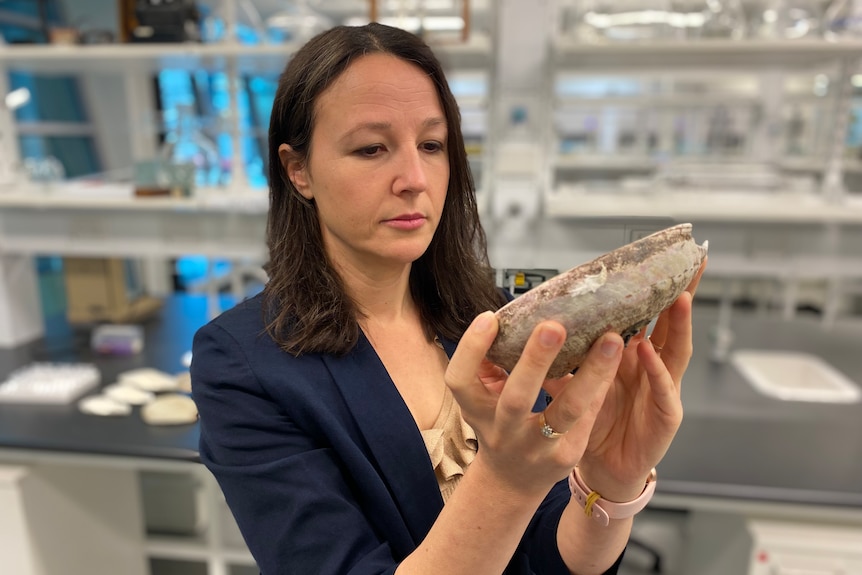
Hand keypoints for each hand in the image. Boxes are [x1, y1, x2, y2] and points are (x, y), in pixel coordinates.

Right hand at [445, 313, 624, 496]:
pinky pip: (588, 416)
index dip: (472, 349)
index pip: (461, 380)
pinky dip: (602, 385)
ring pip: (566, 411)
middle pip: (517, 399)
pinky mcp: (567, 455)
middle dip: (535, 361)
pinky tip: (616, 358)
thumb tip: (505, 320)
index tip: (490, 317)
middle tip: (554, 326)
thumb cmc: (498, 424)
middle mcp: (504, 431)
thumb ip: (488, 363)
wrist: (513, 481)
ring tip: (610, 340)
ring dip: (590, 374)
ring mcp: (537, 448)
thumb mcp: (481, 398)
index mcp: (476, 410)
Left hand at [568, 259, 706, 500]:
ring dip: (679, 325)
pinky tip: (650, 353)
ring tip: (677, 298)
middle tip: (690, 264)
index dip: (657, 289)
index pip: (650, 315)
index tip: (661, 258)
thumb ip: (562, 357)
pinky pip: (665, 391)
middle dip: (683, 295)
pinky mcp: (666, 417)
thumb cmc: (592, 423)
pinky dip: (658, 371)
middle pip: (673, 325)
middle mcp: (653, 367)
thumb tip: (535, 327)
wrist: (602, 467)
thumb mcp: (574, 382)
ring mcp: (664, 390)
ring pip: (677, 352)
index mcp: (633, 356)